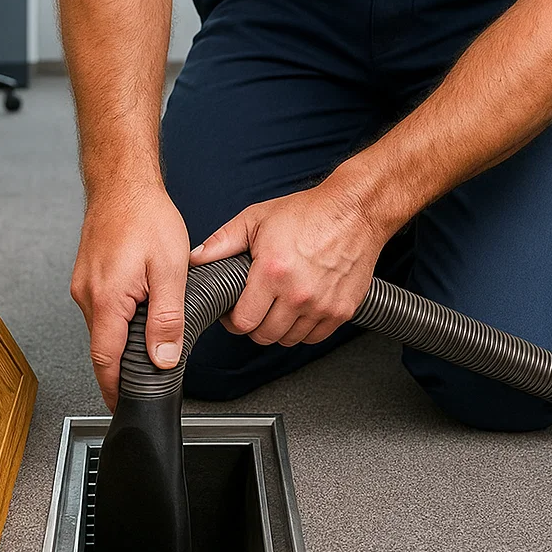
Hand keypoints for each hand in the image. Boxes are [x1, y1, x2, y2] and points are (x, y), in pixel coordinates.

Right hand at [70, 185, 190, 409]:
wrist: (123, 183)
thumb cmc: (146, 217)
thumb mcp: (170, 270)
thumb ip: (167, 318)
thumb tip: (163, 358)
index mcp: (106, 300)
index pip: (105, 360)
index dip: (115, 388)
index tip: (125, 406)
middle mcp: (87, 296)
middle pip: (103, 347)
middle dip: (124, 367)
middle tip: (150, 380)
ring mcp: (84, 285)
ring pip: (104, 327)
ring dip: (125, 339)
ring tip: (153, 343)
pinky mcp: (88, 276)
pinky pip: (103, 308)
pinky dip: (120, 318)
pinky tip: (142, 311)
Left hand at [190, 182, 388, 346]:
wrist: (355, 210)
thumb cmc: (309, 212)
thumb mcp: (257, 218)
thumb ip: (222, 241)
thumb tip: (196, 259)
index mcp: (273, 272)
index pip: (243, 322)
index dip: (232, 321)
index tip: (233, 313)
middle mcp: (298, 293)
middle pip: (264, 336)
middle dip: (253, 326)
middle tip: (253, 310)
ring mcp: (322, 305)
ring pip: (289, 340)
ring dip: (278, 329)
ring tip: (276, 308)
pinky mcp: (342, 310)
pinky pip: (314, 338)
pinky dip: (303, 330)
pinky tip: (298, 311)